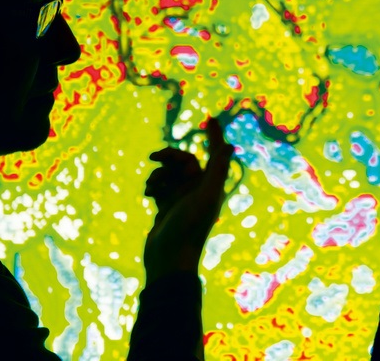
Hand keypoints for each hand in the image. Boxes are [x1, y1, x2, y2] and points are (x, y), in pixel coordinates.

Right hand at [142, 115, 234, 283]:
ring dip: (159, 174)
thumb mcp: (206, 197)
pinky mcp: (166, 208)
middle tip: (155, 156)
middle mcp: (198, 190)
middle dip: (170, 157)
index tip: (211, 119)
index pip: (216, 154)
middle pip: (185, 161)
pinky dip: (153, 185)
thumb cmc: (189, 228)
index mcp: (211, 186)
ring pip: (169, 173)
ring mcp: (182, 199)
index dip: (215, 136)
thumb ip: (218, 170)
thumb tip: (231, 145)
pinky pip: (160, 186)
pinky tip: (148, 193)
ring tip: (152, 187)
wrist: (168, 260)